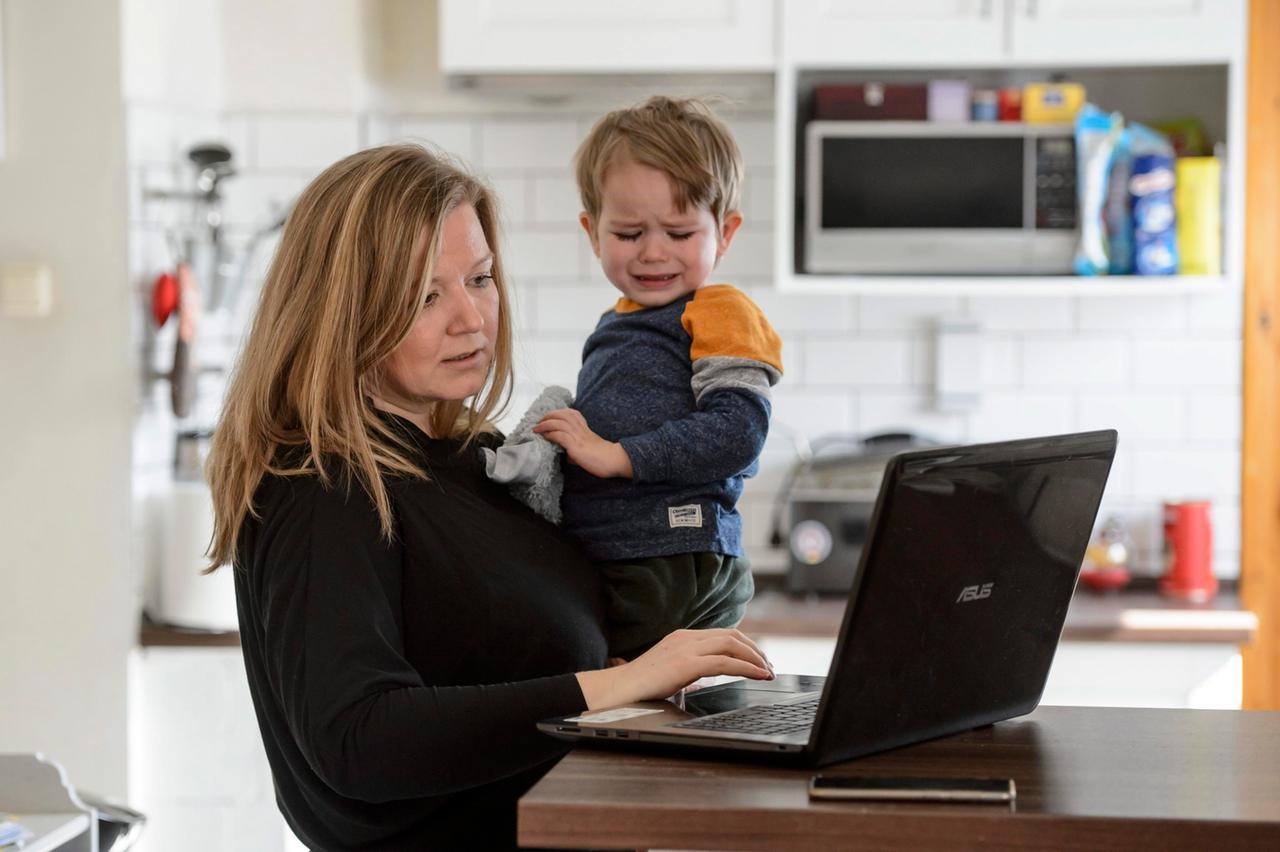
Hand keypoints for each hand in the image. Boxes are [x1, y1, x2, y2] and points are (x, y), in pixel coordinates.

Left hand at [533, 408, 632, 478]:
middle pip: (562, 414)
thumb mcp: (588, 447)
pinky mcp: (576, 446)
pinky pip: (560, 435)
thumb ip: (576, 447)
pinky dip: (550, 434)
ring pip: (558, 422)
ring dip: (545, 424)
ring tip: (537, 428)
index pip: (570, 413)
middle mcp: (581, 428)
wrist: (613, 460)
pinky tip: (545, 437)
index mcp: (584, 426)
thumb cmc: (601, 456)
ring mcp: (578, 436)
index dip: (557, 413)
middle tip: (539, 422)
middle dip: (548, 416)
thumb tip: (566, 454)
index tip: (548, 417)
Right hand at [575, 629, 773, 710]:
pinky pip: (725, 662)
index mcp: (682, 637)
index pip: (722, 634)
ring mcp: (686, 648)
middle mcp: (686, 637)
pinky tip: (758, 675)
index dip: (745, 645)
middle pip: (732, 635)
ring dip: (755, 658)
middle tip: (769, 666)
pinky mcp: (686, 664)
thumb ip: (688, 670)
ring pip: (732, 644)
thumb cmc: (640, 686)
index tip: (758, 660)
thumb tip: (704, 680)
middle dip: (755, 650)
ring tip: (768, 671)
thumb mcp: (669, 672)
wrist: (618, 690)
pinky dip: (747, 667)